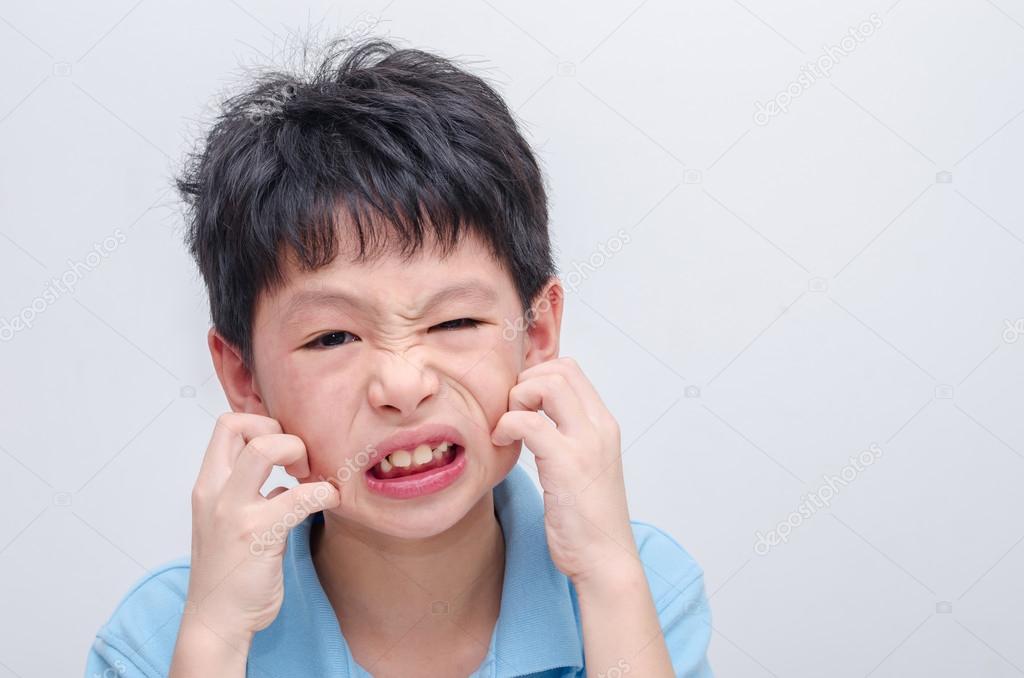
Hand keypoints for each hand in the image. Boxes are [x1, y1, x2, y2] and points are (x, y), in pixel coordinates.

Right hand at [180, 413, 339, 647]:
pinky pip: (300, 496)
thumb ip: (252, 492)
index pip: (226, 425)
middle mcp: (214, 492)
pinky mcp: (259, 534)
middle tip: (299, 462)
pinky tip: (330, 500)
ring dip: (298, 452)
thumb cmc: (229, 571)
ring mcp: (234, 512)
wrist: (217, 620)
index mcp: (208, 486)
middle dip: (278, 431)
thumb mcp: (231, 520)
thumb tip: (288, 475)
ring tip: (311, 478)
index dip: (261, 423)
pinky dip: (324, 492)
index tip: (284, 450)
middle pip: (238, 425)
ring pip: (264, 449)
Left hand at [490, 357, 638, 585]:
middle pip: (559, 369)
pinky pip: (528, 422)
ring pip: (547, 384)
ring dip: (516, 399)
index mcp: (604, 425)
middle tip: (511, 415)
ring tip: (507, 428)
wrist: (604, 560)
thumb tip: (535, 417)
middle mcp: (600, 427)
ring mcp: (586, 443)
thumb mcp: (583, 466)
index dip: (536, 377)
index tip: (520, 406)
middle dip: (525, 383)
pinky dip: (506, 425)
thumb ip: (568, 437)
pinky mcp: (567, 463)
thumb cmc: (587, 520)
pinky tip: (501, 443)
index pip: (571, 370)